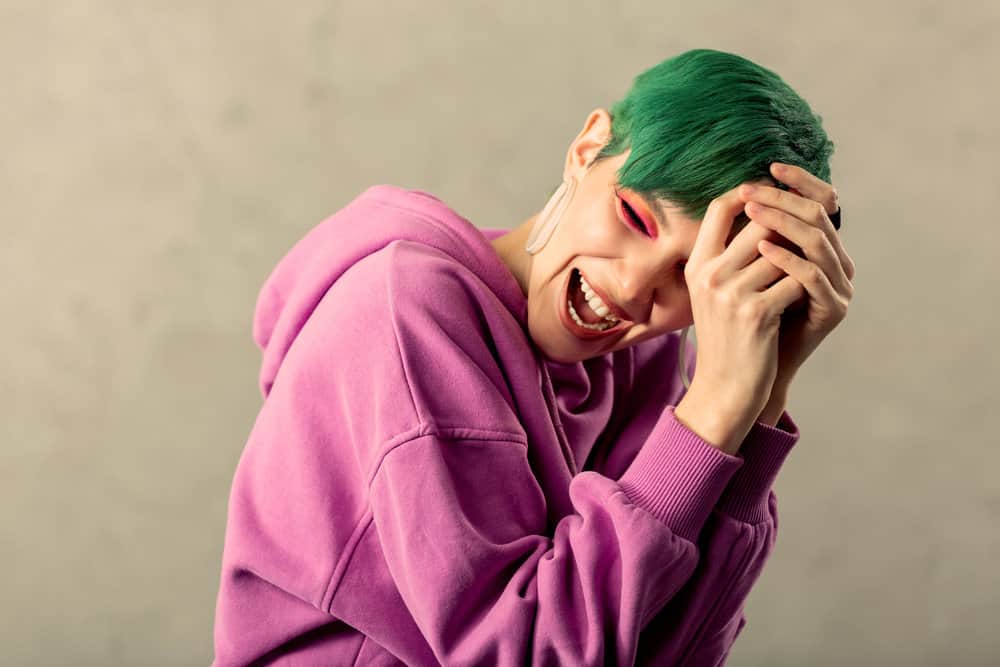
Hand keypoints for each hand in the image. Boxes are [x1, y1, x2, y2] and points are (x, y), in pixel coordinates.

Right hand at [675, 184, 816, 452]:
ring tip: (807, 268)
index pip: (719, 207)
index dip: (749, 193)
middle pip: (759, 222)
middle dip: (787, 224)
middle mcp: (710, 275)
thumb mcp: (714, 294)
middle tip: (806, 229)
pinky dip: (805, 286)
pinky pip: (795, 281)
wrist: (724, 387)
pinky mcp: (756, 313)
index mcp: (698, 266)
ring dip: (801, 257)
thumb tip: (766, 215)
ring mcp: (732, 294)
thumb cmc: (726, 337)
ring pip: (782, 250)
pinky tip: (804, 299)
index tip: (774, 194)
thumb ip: (730, 257)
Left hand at [739, 162, 855, 394]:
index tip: (769, 167)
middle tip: (751, 190)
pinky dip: (786, 259)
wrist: (753, 366)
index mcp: (824, 248)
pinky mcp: (834, 309)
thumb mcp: (749, 267)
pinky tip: (761, 249)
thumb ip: (755, 235)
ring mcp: (840, 287)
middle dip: (783, 199)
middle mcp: (839, 263)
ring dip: (782, 222)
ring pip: (817, 241)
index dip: (801, 181)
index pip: (823, 201)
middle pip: (818, 216)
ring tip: (752, 211)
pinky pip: (811, 276)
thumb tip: (737, 192)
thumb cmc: (748, 314)